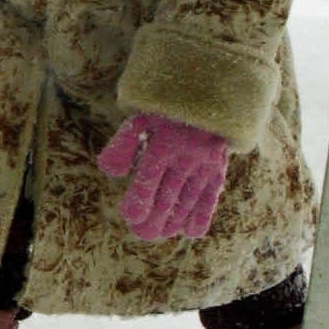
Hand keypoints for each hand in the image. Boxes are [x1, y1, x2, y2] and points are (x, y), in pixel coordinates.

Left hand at [97, 112, 228, 239]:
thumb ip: (123, 145)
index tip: (132, 216)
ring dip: (175, 219)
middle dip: (156, 216)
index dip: (141, 197)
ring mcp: (205, 163)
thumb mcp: (141, 118)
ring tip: (161, 234)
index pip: (150, 175)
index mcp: (165, 142)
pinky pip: (211, 195)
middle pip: (169, 192)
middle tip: (143, 234)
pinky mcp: (219, 167)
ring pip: (189, 197)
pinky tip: (192, 232)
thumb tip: (109, 172)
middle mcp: (187, 155)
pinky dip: (203, 214)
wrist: (210, 95)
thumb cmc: (166, 110)